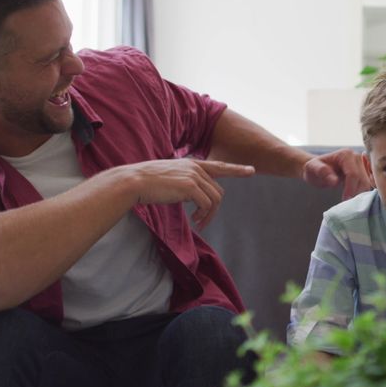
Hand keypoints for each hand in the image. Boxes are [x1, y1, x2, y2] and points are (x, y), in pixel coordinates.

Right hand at [114, 158, 253, 228]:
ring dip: (209, 215)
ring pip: (215, 199)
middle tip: (202, 222)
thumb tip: (195, 197)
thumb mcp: (171, 178)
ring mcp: (194, 176)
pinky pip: (207, 204)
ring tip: (199, 223)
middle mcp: (196, 167)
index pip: (219, 166)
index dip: (236, 169)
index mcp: (192, 164)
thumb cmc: (148, 183)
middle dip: (214, 209)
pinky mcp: (190, 186)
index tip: (251, 170)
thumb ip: (186, 182)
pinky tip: (195, 219)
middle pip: (218, 191)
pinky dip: (204, 214)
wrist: (134, 181)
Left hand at [303, 148, 371, 199]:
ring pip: (367, 183)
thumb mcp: (312, 168)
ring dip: (359, 194)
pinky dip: (361, 192)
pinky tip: (353, 198)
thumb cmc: (314, 168)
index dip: (350, 188)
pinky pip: (367, 184)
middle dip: (355, 193)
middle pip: (362, 179)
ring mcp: (362, 164)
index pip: (353, 174)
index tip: (345, 200)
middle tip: (347, 204)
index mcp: (345, 154)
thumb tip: (334, 181)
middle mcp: (357, 157)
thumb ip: (322, 172)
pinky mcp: (364, 172)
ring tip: (349, 202)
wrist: (318, 169)